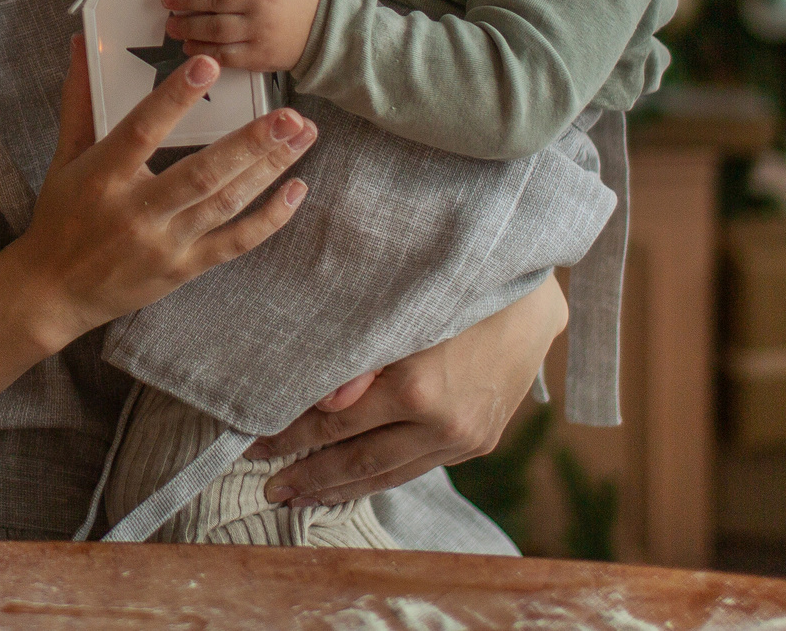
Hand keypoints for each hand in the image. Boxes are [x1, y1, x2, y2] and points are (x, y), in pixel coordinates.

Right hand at [5, 36, 317, 351]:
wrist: (54, 292)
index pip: (142, 130)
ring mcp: (164, 244)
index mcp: (103, 177)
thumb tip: (82, 43)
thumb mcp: (65, 157)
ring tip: (302, 136)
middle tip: (289, 115)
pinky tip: (296, 189)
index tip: (208, 65)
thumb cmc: (60, 217)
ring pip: (226, 203)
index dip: (174, 98)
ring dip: (270, 169)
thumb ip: (81, 100)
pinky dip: (269, 219)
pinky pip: (235, 243)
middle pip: (201, 174)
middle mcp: (136, 212)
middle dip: (250, 143)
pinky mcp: (183, 268)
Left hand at [252, 274, 568, 505]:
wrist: (533, 298)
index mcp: (417, 389)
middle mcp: (443, 425)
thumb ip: (361, 359)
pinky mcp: (479, 442)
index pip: (334, 425)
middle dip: (309, 479)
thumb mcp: (404, 310)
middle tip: (268, 489)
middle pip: (359, 463)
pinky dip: (382, 479)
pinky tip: (356, 483)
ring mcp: (465, 439)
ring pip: (390, 475)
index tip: (253, 446)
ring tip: (303, 498)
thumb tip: (322, 405)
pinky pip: (418, 469)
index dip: (289, 438)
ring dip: (342, 489)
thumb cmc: (455, 288)